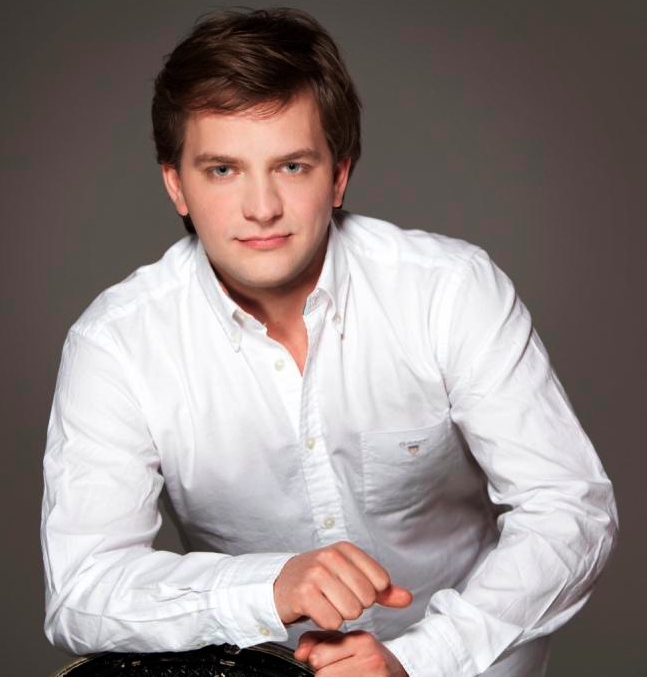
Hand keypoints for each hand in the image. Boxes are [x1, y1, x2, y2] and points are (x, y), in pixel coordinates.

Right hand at [273, 541, 411, 629]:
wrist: (281, 586)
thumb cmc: (318, 581)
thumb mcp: (351, 578)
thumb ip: (382, 590)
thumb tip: (407, 598)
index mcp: (345, 549)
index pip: (380, 580)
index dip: (370, 593)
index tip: (352, 588)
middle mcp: (331, 556)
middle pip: (367, 598)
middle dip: (355, 605)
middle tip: (337, 598)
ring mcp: (316, 574)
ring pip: (351, 611)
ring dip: (341, 615)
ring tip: (327, 604)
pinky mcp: (304, 594)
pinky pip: (333, 621)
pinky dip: (327, 623)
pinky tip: (318, 611)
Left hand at [295, 630, 407, 675]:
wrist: (399, 676)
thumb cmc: (372, 663)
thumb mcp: (348, 644)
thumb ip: (320, 641)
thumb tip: (300, 652)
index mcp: (361, 640)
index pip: (317, 656)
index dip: (319, 662)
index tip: (331, 662)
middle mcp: (370, 659)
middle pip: (322, 675)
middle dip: (325, 675)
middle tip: (342, 672)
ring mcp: (374, 677)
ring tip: (347, 676)